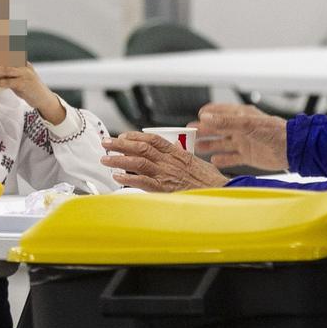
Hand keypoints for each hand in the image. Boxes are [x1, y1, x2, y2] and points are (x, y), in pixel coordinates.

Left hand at [0, 62, 66, 124]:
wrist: (44, 99)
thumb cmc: (30, 89)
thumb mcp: (19, 79)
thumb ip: (9, 75)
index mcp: (23, 63)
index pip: (9, 54)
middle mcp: (24, 66)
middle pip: (6, 61)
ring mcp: (25, 74)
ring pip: (7, 70)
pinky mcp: (24, 84)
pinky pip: (9, 82)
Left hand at [102, 133, 224, 192]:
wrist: (220, 192)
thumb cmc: (211, 182)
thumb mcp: (197, 163)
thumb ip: (182, 158)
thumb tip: (174, 152)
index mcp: (178, 153)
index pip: (153, 139)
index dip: (136, 136)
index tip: (124, 135)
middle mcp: (170, 161)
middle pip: (141, 147)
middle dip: (121, 144)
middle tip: (106, 142)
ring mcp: (166, 174)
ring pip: (138, 162)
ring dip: (119, 159)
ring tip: (105, 158)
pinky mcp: (165, 189)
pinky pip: (143, 181)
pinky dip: (128, 178)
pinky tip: (117, 177)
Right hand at [193, 102, 288, 170]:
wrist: (292, 149)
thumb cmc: (274, 132)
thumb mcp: (247, 124)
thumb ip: (225, 122)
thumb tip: (205, 118)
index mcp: (240, 116)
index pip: (219, 112)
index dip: (207, 115)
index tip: (195, 118)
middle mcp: (241, 129)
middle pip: (217, 129)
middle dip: (202, 131)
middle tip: (188, 134)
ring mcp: (244, 142)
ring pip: (221, 143)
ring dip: (209, 145)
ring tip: (196, 147)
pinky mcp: (248, 156)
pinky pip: (232, 158)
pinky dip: (222, 159)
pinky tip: (214, 161)